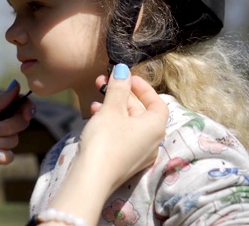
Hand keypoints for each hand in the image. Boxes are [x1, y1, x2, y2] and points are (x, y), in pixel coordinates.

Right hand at [43, 64, 167, 225]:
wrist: (91, 179)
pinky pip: (123, 136)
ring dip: (113, 108)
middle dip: (122, 95)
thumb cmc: (105, 140)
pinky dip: (111, 124)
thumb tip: (123, 70)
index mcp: (156, 127)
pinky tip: (94, 118)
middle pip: (141, 111)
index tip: (125, 76)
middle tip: (103, 84)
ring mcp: (140, 154)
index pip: (156, 101)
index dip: (142, 86)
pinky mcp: (125, 161)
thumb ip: (118, 88)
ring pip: (129, 124)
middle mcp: (153, 141)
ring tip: (95, 102)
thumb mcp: (111, 109)